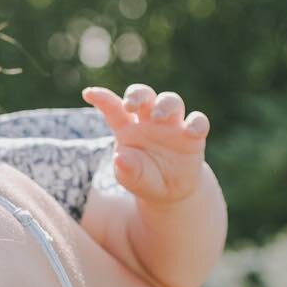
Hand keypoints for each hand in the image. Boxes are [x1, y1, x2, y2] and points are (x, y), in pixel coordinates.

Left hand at [81, 83, 209, 205]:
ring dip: (165, 105)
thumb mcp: (133, 180)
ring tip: (159, 117)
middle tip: (131, 105)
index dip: (102, 98)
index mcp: (127, 128)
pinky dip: (197, 123)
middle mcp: (149, 121)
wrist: (171, 192)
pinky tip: (191, 131)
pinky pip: (198, 121)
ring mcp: (172, 126)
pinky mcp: (193, 135)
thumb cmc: (145, 179)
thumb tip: (120, 158)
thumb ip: (126, 170)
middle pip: (144, 95)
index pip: (113, 108)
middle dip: (138, 95)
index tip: (88, 93)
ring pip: (171, 101)